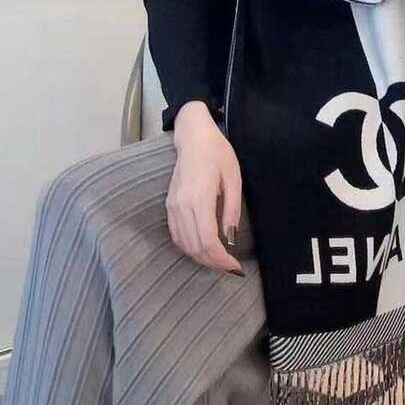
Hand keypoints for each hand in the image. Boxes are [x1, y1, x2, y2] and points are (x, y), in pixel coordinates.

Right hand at [166, 102, 245, 275]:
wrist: (193, 137)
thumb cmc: (217, 153)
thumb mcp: (233, 179)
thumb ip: (232, 210)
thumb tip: (230, 239)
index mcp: (200, 198)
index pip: (208, 241)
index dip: (222, 260)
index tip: (236, 267)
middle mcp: (182, 205)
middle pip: (195, 247)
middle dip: (213, 262)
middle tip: (230, 267)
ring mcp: (172, 206)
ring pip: (183, 244)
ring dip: (201, 257)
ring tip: (218, 260)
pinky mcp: (169, 205)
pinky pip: (176, 235)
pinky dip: (188, 247)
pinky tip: (202, 248)